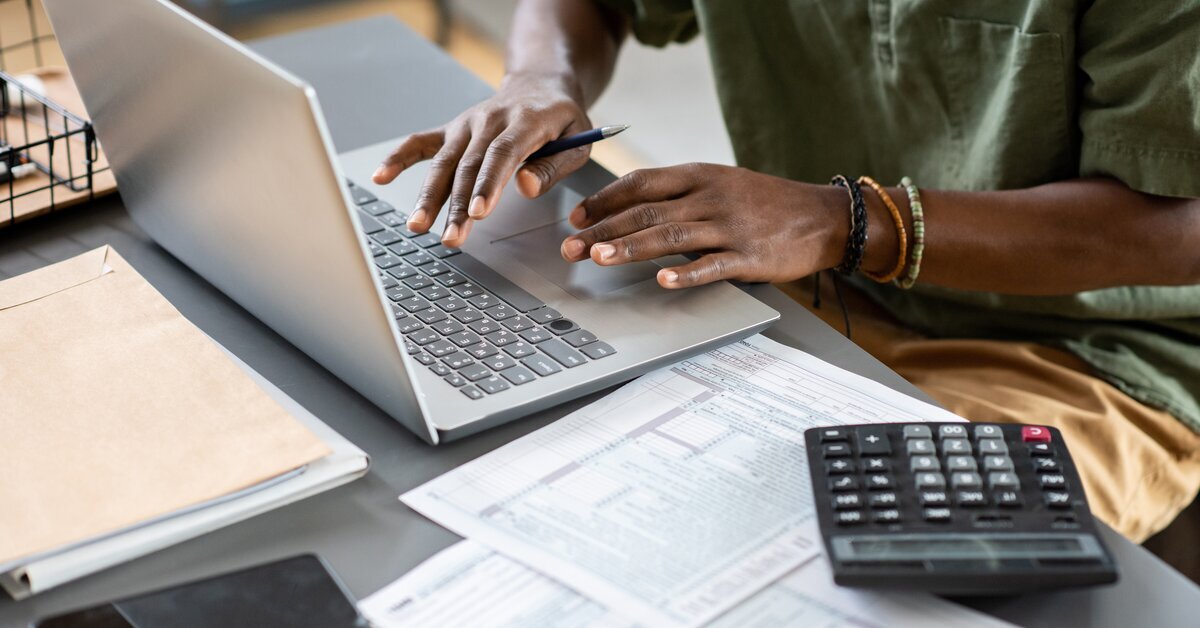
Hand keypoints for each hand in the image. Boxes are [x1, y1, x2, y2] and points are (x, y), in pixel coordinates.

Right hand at [371, 73, 593, 246]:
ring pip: (444, 162)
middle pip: (469, 166)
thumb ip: (555, 165)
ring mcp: (467, 124)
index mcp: (525, 120)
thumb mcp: (578, 140)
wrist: (540, 84)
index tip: (478, 213)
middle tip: (451, 238)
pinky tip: (380, 176)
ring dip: (429, 196)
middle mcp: (490, 120)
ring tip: (417, 226)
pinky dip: (399, 157)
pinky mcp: (452, 129)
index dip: (488, 184)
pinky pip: (421, 142)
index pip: (502, 154)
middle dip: (456, 205)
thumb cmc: (562, 119)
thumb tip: (526, 188)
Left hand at [560, 163, 849, 287]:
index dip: (605, 200)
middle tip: (571, 247)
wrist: (823, 216)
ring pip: (671, 236)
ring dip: (631, 247)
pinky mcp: (749, 256)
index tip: (577, 217)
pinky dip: (685, 274)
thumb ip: (680, 195)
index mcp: (700, 175)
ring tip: (599, 258)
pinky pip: (711, 266)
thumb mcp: (721, 184)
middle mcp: (710, 197)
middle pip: (647, 212)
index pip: (641, 183)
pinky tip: (661, 281)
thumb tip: (630, 210)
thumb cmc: (766, 203)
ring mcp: (729, 226)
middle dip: (604, 229)